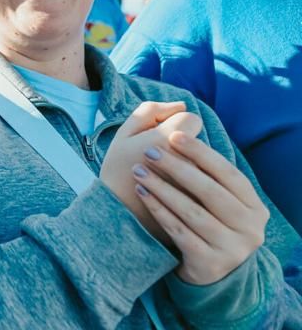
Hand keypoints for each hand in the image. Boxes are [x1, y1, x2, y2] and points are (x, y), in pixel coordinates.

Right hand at [100, 102, 200, 245]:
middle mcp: (187, 164)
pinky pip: (211, 191)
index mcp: (166, 141)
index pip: (192, 120)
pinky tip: (183, 191)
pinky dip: (201, 187)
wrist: (115, 214)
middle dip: (190, 147)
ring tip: (175, 175)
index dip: (179, 124)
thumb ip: (150, 111)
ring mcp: (197, 188)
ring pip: (212, 167)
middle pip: (203, 142)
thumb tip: (182, 105)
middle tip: (170, 155)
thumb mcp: (124, 134)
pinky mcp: (201, 209)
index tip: (167, 136)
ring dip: (199, 166)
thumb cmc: (118, 169)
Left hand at [134, 130, 268, 284]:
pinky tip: (142, 194)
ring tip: (139, 172)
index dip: (201, 153)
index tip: (174, 136)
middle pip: (210, 192)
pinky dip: (159, 211)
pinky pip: (179, 232)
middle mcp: (249, 227)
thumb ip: (209, 171)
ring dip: (162, 189)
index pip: (228, 173)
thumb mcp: (218, 198)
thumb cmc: (209, 221)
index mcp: (253, 205)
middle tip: (149, 152)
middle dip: (177, 168)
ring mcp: (232, 248)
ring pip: (192, 212)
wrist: (210, 270)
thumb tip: (188, 122)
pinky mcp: (210, 263)